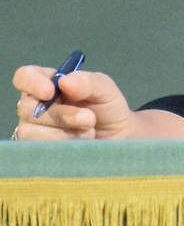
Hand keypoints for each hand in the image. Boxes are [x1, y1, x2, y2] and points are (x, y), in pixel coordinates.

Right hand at [12, 65, 134, 140]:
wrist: (117, 139)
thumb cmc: (108, 109)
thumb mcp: (105, 89)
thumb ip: (86, 82)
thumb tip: (64, 82)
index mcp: (47, 82)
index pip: (25, 76)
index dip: (32, 83)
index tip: (50, 92)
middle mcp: (35, 104)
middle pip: (27, 108)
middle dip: (61, 115)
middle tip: (89, 118)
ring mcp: (34, 129)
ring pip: (31, 131)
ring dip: (64, 133)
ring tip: (88, 132)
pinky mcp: (39, 149)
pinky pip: (38, 149)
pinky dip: (63, 146)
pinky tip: (80, 144)